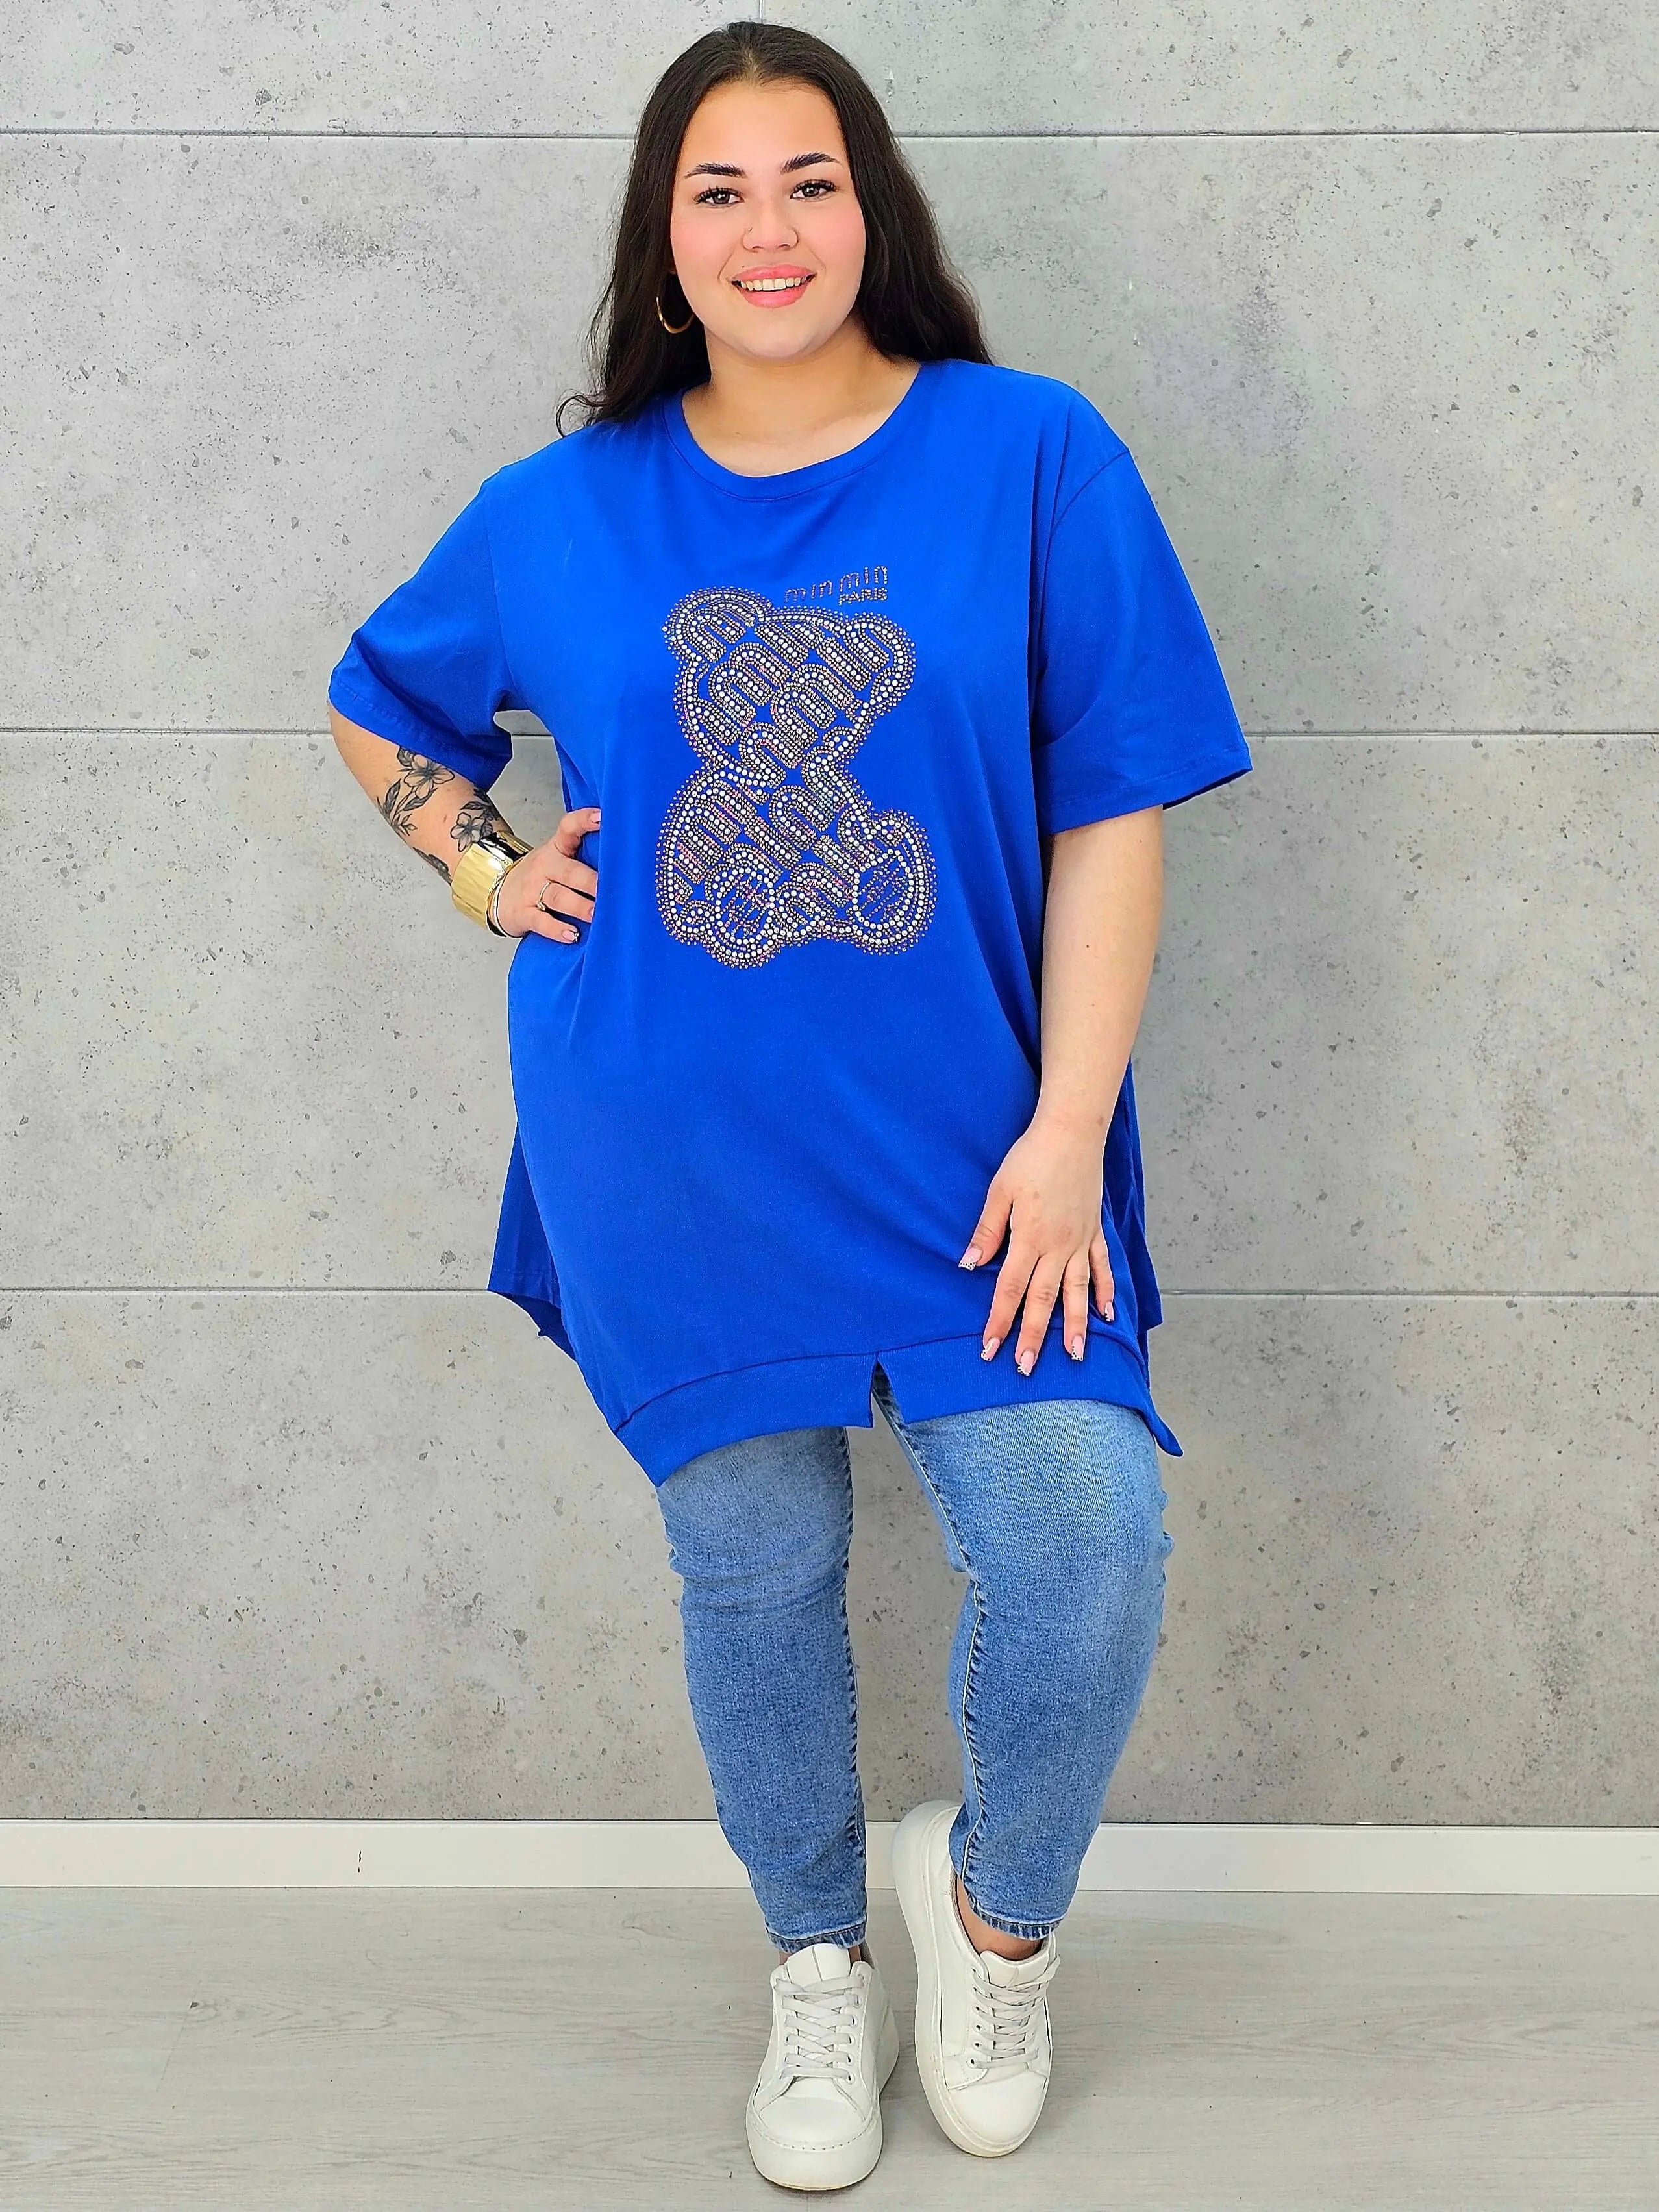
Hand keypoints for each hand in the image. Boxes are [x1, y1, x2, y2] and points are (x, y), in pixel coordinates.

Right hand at [494, 806, 600, 941]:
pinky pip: (541, 921)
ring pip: (558, 897)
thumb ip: (583, 859)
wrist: (496, 891)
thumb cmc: (540, 877)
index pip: (568, 829)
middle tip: (609, 888)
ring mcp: (532, 890)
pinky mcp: (523, 913)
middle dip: (590, 880)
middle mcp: (545, 866)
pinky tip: (573, 935)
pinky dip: (557, 929)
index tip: (602, 817)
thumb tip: (626, 866)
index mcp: (555, 849)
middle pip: (569, 871)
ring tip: (597, 913)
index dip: (583, 821)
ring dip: (579, 906)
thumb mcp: (556, 860)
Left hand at [958, 1115, 1114, 1372]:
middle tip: (1026, 1368)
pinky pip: (1102, 1268)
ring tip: (1073, 1356)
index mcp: (1030, 1238)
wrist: (1072, 1133)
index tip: (990, 1348)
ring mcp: (1080, 1241)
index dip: (999, 1321)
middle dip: (1033, 1336)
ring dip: (1074, 1326)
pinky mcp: (1095, 1231)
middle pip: (1043, 1299)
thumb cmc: (1030, 1158)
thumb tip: (969, 1265)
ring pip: (1077, 1292)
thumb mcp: (999, 1191)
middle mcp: (1058, 1247)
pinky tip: (1106, 1315)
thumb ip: (988, 1231)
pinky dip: (1106, 1293)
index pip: (1010, 1289)